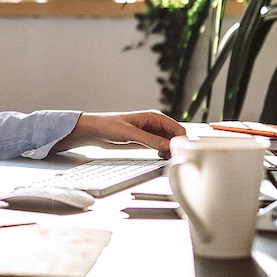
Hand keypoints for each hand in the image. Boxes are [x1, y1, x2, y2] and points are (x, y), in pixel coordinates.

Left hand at [54, 111, 184, 158]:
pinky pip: (161, 147)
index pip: (177, 128)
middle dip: (177, 147)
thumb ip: (149, 139)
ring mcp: (151, 133)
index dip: (181, 140)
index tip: (180, 152)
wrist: (95, 131)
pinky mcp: (146, 141)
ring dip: (171, 151)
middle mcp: (155, 124)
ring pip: (169, 143)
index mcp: (154, 117)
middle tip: (174, 158)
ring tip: (167, 159)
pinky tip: (160, 157)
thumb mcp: (130, 134)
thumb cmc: (109, 125)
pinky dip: (164, 153)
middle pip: (175, 136)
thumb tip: (167, 145)